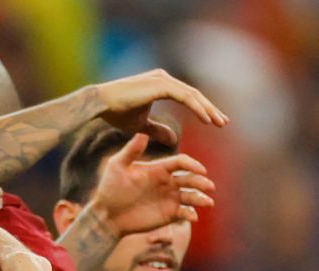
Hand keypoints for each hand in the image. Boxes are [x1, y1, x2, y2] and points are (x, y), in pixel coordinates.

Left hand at [91, 133, 215, 234]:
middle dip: (201, 182)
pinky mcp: (169, 214)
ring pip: (192, 196)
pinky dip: (191, 214)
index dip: (192, 164)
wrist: (106, 214)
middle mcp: (168, 182)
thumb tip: (142, 132)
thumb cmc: (109, 188)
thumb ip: (130, 151)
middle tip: (208, 186)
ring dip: (201, 198)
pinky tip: (192, 216)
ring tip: (208, 202)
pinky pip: (185, 213)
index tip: (200, 170)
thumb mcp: (117, 167)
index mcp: (159, 168)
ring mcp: (170, 198)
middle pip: (191, 179)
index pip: (181, 162)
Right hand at [94, 68, 228, 143]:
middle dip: (209, 109)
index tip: (213, 122)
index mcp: (160, 85)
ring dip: (207, 109)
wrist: (100, 104)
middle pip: (193, 95)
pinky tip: (206, 119)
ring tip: (219, 123)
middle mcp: (164, 79)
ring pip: (192, 95)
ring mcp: (163, 79)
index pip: (187, 97)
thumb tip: (174, 139)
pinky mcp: (161, 85)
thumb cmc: (115, 113)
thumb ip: (157, 130)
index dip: (200, 110)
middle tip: (223, 122)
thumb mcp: (141, 125)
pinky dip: (197, 108)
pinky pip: (185, 97)